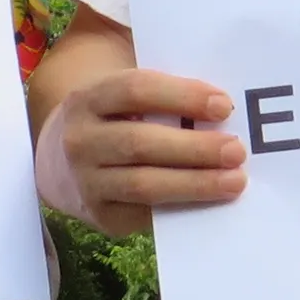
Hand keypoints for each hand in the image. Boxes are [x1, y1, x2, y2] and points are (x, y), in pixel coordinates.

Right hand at [38, 68, 245, 237]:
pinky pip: (145, 213)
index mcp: (89, 99)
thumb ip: (158, 85)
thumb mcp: (118, 92)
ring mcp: (87, 181)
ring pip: (143, 184)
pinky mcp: (101, 215)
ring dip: (194, 183)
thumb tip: (216, 94)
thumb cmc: (114, 119)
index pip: (136, 90)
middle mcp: (81, 140)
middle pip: (141, 142)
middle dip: (194, 148)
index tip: (224, 106)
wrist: (62, 163)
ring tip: (234, 181)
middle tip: (237, 151)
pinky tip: (210, 202)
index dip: (182, 96)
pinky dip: (181, 206)